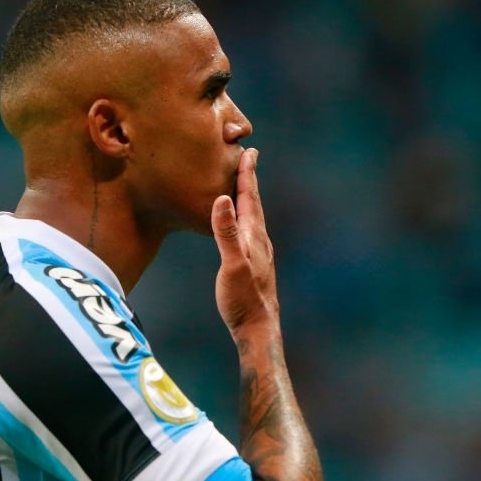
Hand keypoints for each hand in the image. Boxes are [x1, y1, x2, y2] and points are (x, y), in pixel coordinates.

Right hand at [211, 148, 279, 335]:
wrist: (258, 328)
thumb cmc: (243, 299)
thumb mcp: (232, 265)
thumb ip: (226, 233)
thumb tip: (221, 199)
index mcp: (253, 236)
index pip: (250, 198)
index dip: (247, 174)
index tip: (248, 151)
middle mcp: (259, 240)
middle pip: (255, 203)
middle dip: (250, 179)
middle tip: (249, 158)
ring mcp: (259, 253)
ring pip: (253, 217)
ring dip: (248, 198)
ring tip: (244, 186)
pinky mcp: (254, 264)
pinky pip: (249, 231)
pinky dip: (245, 218)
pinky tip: (241, 226)